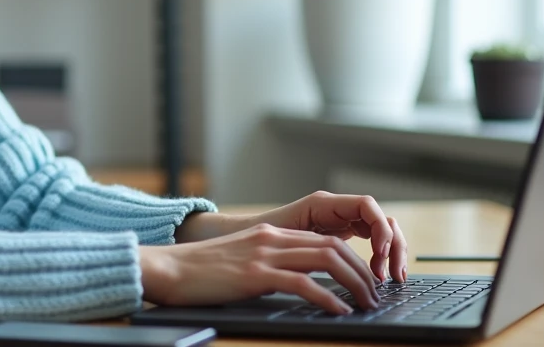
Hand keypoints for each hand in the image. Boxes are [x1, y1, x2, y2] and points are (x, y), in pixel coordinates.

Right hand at [140, 223, 380, 313]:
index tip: (365, 281)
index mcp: (269, 233)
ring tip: (366, 303)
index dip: (352, 260)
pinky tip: (339, 311)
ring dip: (353, 283)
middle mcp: (271, 238)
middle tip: (374, 294)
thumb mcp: (240, 260)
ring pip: (325, 260)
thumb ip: (267, 264)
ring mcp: (264, 254)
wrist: (168, 268)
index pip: (324, 240)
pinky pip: (303, 283)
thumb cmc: (199, 272)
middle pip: (332, 247)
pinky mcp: (255, 275)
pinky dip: (327, 297)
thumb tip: (297, 283)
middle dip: (361, 270)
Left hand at [248, 191, 407, 283]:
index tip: (380, 254)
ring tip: (388, 279)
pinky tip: (376, 277)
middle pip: (381, 218)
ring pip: (381, 231)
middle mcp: (336, 209)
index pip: (366, 205)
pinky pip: (372, 241)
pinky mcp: (341, 235)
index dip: (380, 228)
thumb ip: (308, 243)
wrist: (241, 236)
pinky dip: (381, 257)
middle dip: (394, 245)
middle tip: (392, 275)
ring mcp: (341, 221)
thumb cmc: (257, 235)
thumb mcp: (283, 238)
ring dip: (392, 253)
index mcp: (322, 204)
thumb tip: (333, 256)